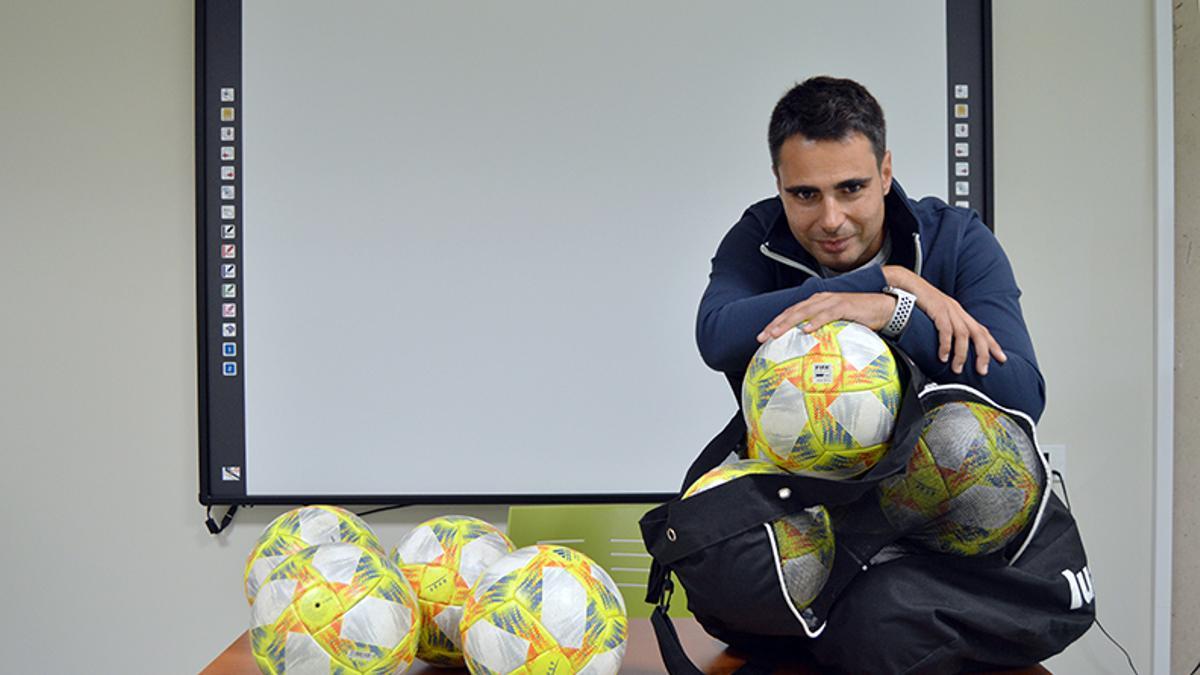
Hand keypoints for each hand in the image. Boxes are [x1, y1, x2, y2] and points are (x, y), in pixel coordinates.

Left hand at [756, 292, 894, 342]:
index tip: (763, 336)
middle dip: (776, 324)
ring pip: (804, 312)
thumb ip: (823, 332)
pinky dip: (815, 322)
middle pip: (793, 311)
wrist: (883, 307)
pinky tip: (805, 331)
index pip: (791, 312)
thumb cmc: (860, 318)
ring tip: (776, 333)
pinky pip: (826, 315)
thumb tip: (810, 350)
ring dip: (789, 323)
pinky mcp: (844, 306)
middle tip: (763, 337)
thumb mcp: (837, 325)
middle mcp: (820, 300)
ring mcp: (831, 302)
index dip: (776, 323)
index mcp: (816, 303)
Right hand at [882, 266, 1005, 374]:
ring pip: (963, 335)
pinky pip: (945, 330)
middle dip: (983, 354)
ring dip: (962, 354)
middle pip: (978, 334)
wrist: (906, 283)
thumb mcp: (937, 313)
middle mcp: (958, 311)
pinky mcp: (937, 309)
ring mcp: (948, 309)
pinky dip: (946, 345)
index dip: (993, 345)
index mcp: (959, 312)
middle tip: (983, 370)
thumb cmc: (918, 300)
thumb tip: (949, 345)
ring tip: (957, 369)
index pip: (982, 330)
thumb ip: (945, 327)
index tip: (1001, 359)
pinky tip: (943, 356)